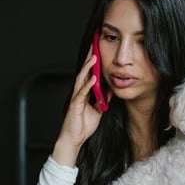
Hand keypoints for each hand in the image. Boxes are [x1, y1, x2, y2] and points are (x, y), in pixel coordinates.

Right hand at [51, 46, 111, 165]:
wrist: (74, 139)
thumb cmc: (83, 125)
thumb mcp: (98, 110)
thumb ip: (102, 99)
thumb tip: (110, 90)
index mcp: (84, 92)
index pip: (89, 74)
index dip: (93, 63)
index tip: (98, 50)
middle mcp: (79, 92)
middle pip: (84, 72)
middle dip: (89, 59)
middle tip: (94, 46)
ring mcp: (76, 98)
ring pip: (81, 79)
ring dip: (88, 68)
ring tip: (94, 57)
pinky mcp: (75, 105)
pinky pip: (82, 93)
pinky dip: (88, 85)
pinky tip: (93, 78)